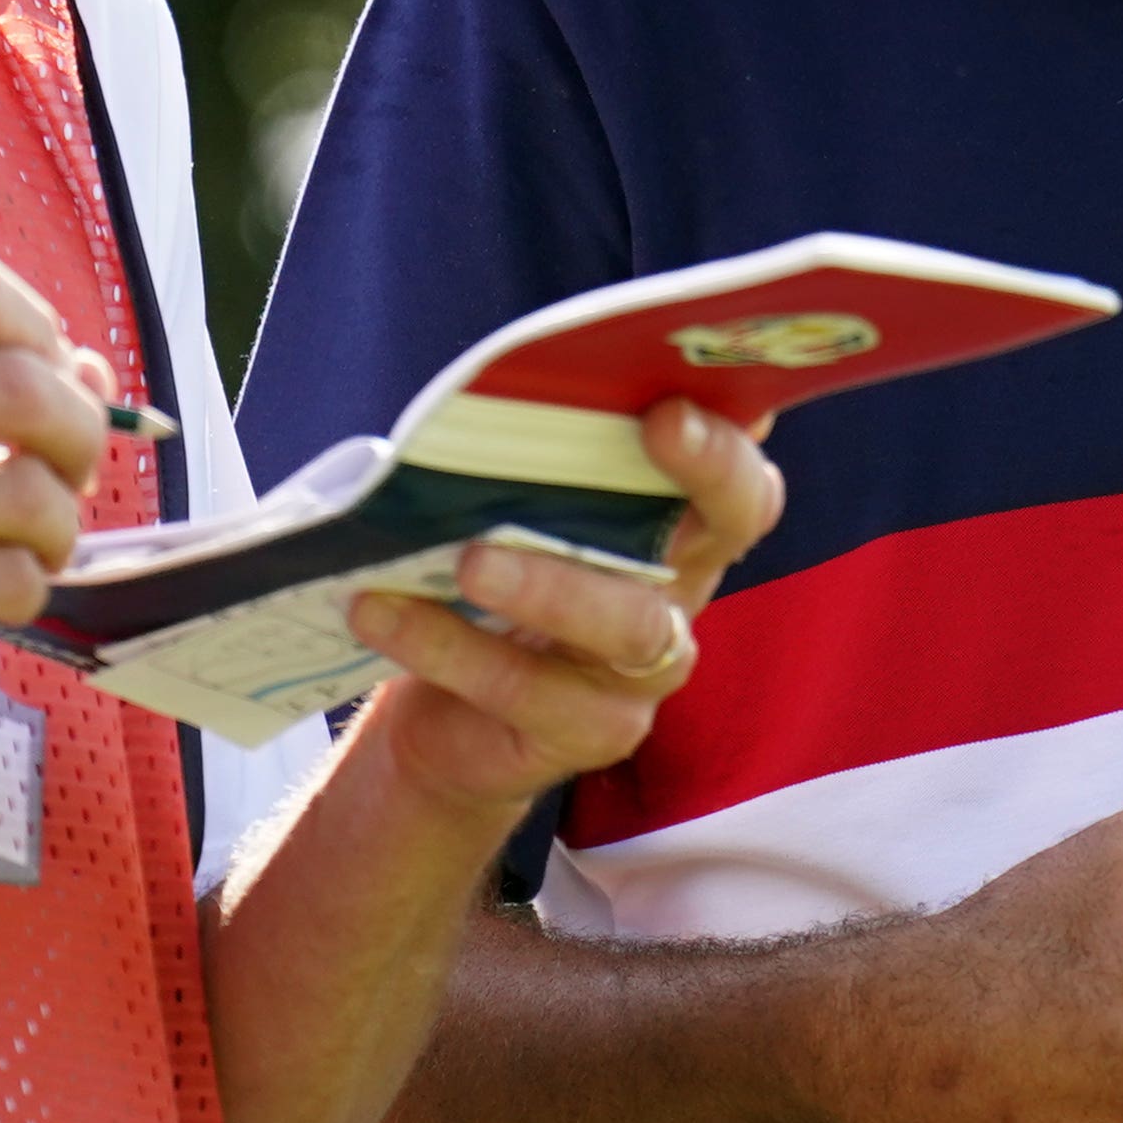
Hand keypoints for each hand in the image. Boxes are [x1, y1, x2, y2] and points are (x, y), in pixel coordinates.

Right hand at [0, 248, 116, 772]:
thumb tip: (93, 372)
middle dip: (78, 431)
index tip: (42, 375)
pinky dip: (24, 587)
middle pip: (22, 386)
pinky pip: (9, 578)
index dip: (36, 328)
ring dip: (57, 524)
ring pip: (29, 492)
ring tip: (29, 543)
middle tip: (69, 468)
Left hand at [348, 399, 785, 812]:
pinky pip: (528, 688)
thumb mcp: (512, 514)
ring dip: (549, 585)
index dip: (725, 439)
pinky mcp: (595, 732)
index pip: (739, 472)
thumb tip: (504, 390)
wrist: (446, 718)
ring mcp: (648, 670)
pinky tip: (383, 611)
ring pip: (631, 623)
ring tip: (469, 561)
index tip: (670, 403)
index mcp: (676, 523)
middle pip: (730, 525)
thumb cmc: (487, 585)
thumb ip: (536, 463)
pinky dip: (448, 645)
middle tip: (648, 429)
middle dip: (700, 473)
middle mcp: (683, 588)